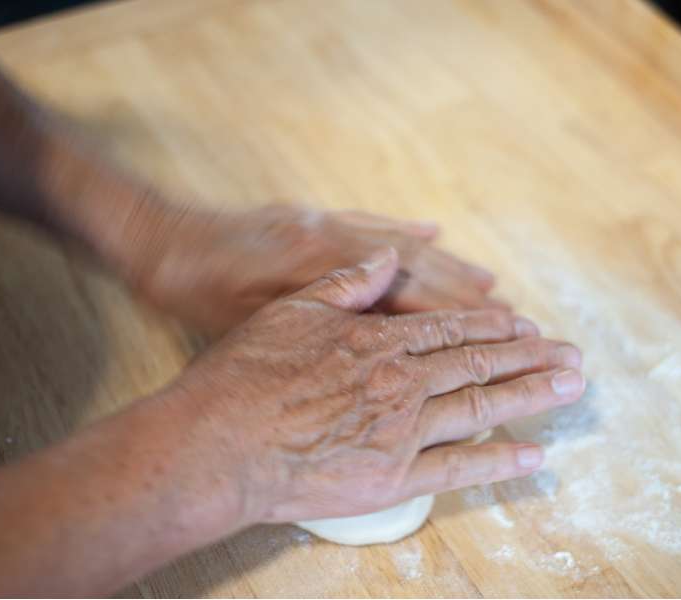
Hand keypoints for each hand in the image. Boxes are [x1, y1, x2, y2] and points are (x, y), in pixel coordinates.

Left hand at [123, 203, 502, 332]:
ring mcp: (329, 226)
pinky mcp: (316, 219)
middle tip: (518, 322)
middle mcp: (337, 242)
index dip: (457, 319)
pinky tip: (435, 236)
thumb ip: (316, 322)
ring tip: (495, 289)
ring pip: (405, 248)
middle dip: (471, 298)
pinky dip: (406, 234)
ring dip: (451, 269)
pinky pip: (373, 225)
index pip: (409, 296)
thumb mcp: (252, 322)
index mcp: (325, 271)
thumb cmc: (199, 294)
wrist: (162, 241)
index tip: (502, 335)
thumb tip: (378, 331)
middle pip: (420, 270)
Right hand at [168, 248, 583, 524]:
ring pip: (482, 406)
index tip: (526, 324)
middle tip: (573, 356)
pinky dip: (499, 462)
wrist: (217, 443)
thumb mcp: (293, 310)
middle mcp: (402, 381)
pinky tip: (533, 456)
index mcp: (380, 339)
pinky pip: (459, 469)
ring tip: (570, 388)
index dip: (494, 325)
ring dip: (531, 396)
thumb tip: (388, 258)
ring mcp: (403, 431)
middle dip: (531, 357)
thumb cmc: (245, 376)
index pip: (451, 327)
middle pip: (480, 363)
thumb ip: (348, 284)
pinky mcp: (393, 478)